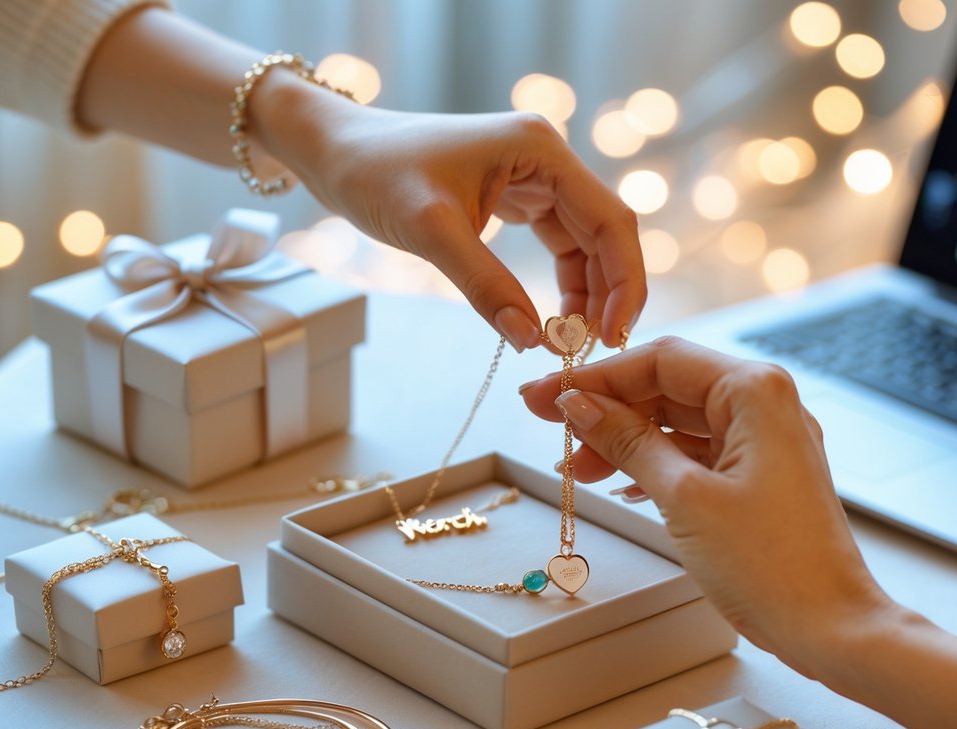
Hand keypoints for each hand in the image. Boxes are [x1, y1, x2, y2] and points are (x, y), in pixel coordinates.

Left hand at [253, 82, 646, 351]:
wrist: (333, 149)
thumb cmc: (374, 173)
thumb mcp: (431, 233)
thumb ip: (486, 287)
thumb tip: (532, 341)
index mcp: (541, 150)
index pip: (611, 221)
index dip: (623, 282)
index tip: (614, 336)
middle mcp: (547, 158)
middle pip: (605, 235)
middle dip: (606, 294)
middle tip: (591, 351)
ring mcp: (534, 176)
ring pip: (584, 244)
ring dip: (585, 294)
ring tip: (569, 342)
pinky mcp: (516, 195)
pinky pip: (557, 243)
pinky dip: (560, 283)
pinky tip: (550, 318)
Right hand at [519, 336, 894, 677]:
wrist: (830, 627)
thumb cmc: (771, 565)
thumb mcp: (683, 496)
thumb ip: (628, 443)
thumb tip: (579, 407)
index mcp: (755, 391)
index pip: (660, 360)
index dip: (596, 378)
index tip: (547, 396)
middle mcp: (766, 404)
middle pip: (668, 387)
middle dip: (608, 410)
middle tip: (551, 429)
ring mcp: (767, 441)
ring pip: (680, 422)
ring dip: (627, 441)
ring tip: (578, 469)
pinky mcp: (763, 476)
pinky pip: (698, 452)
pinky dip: (656, 463)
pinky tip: (620, 484)